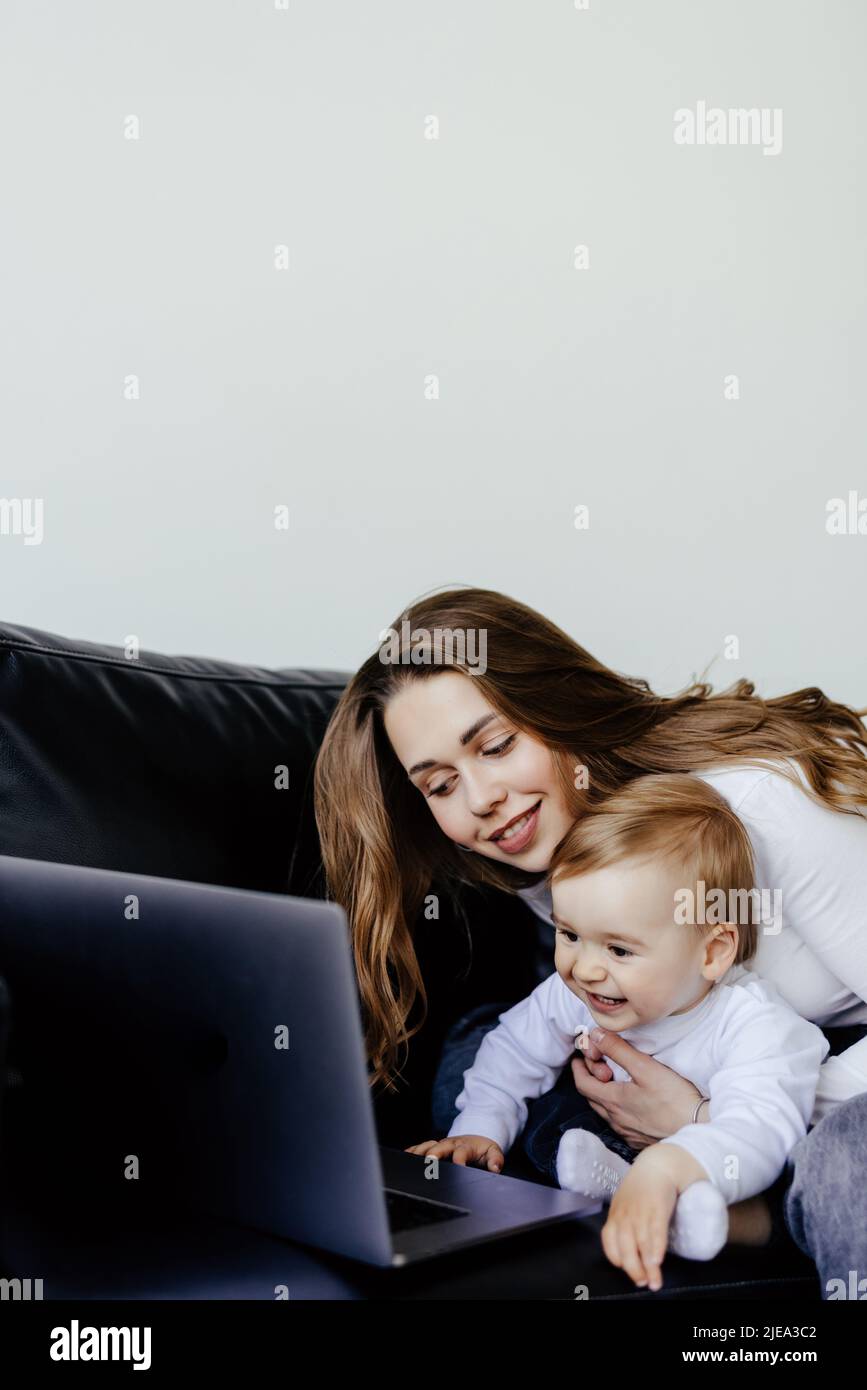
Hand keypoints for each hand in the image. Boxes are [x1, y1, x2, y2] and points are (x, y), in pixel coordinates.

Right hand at [404, 1135, 504, 1172]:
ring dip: (419, 1152)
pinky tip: (403, 1158)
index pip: (462, 1152)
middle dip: (434, 1153)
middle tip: (429, 1161)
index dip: (460, 1160)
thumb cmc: (482, 1149)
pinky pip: (419, 1147)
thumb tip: (495, 1168)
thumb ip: (495, 1160)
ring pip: (427, 1145)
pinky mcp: (433, 1146)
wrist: (475, 1138)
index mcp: (466, 1146)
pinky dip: (411, 1151)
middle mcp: (451, 1144)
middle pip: (441, 1146)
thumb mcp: (493, 1152)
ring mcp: (440, 1144)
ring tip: (410, 1160)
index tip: (458, 1167)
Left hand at [571, 1031, 706, 1149]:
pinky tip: (631, 1100)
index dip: (578, 1068)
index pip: (582, 1084)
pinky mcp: (639, 1139)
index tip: (580, 1056)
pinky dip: (617, 1107)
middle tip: (599, 1063)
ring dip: (603, 1093)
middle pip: (592, 1097)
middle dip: (590, 1078)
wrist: (699, 1131)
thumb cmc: (675, 1099)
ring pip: (605, 1111)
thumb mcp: (645, 1067)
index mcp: (613, 1101)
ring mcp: (628, 1132)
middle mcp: (616, 1120)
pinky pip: (620, 1122)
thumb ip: (618, 1050)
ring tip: (614, 1079)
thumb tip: (595, 1035)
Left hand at [601, 1163, 676, 1291]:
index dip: (617, 1259)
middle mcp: (626, 1216)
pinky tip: (658, 1261)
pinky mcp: (658, 1209)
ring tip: (655, 1282)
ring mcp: (641, 1212)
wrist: (657, 1166)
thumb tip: (627, 1250)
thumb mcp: (625, 1204)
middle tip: (643, 1284)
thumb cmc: (640, 1189)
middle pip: (625, 1249)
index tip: (627, 1271)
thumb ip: (623, 1224)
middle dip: (634, 1270)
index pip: (609, 1243)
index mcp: (615, 1215)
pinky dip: (656, 1249)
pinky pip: (656, 1233)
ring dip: (648, 1267)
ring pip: (642, 1245)